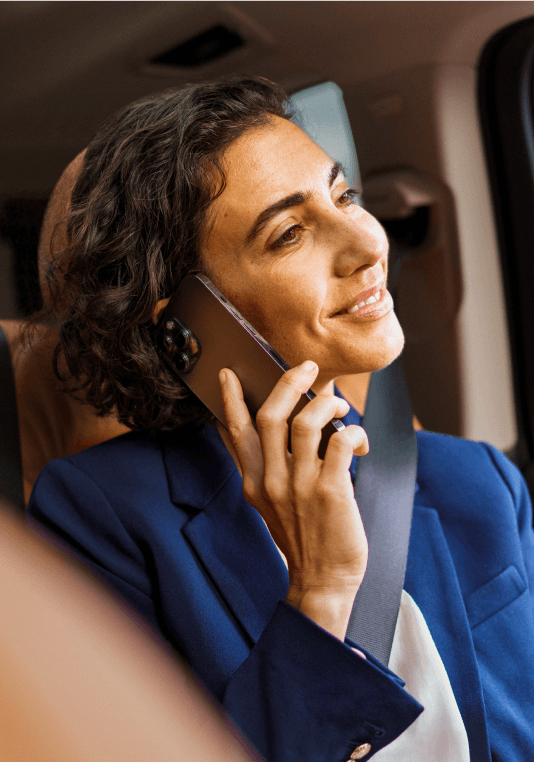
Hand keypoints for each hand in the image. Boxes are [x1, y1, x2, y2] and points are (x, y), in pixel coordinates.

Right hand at [219, 361, 368, 639]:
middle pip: (270, 416)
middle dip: (289, 383)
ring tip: (340, 407)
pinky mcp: (330, 491)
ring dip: (327, 405)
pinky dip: (355, 432)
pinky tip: (361, 441)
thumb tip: (286, 426)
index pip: (236, 432)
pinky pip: (341, 442)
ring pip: (306, 422)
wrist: (323, 581)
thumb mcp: (272, 504)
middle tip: (308, 369)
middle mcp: (272, 480)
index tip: (228, 374)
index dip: (230, 399)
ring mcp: (300, 485)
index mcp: (254, 482)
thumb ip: (270, 468)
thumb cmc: (304, 538)